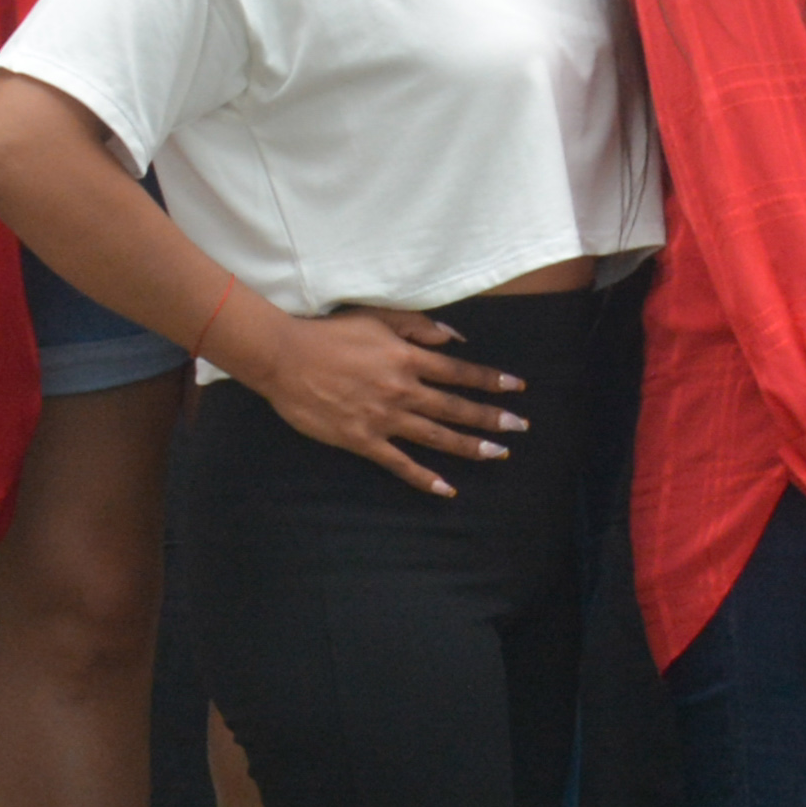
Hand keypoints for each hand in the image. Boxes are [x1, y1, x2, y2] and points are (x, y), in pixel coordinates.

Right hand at [246, 305, 519, 496]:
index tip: (517, 388)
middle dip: (491, 418)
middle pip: (455, 407)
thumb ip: (419, 326)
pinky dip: (424, 478)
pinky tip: (447, 489)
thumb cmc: (331, 334)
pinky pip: (400, 463)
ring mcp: (383, 417)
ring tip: (498, 454)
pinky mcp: (362, 440)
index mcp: (407, 358)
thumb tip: (456, 339)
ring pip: (436, 436)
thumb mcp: (379, 318)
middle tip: (520, 427)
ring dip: (469, 446)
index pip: (460, 372)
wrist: (285, 357)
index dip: (491, 380)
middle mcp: (402, 390)